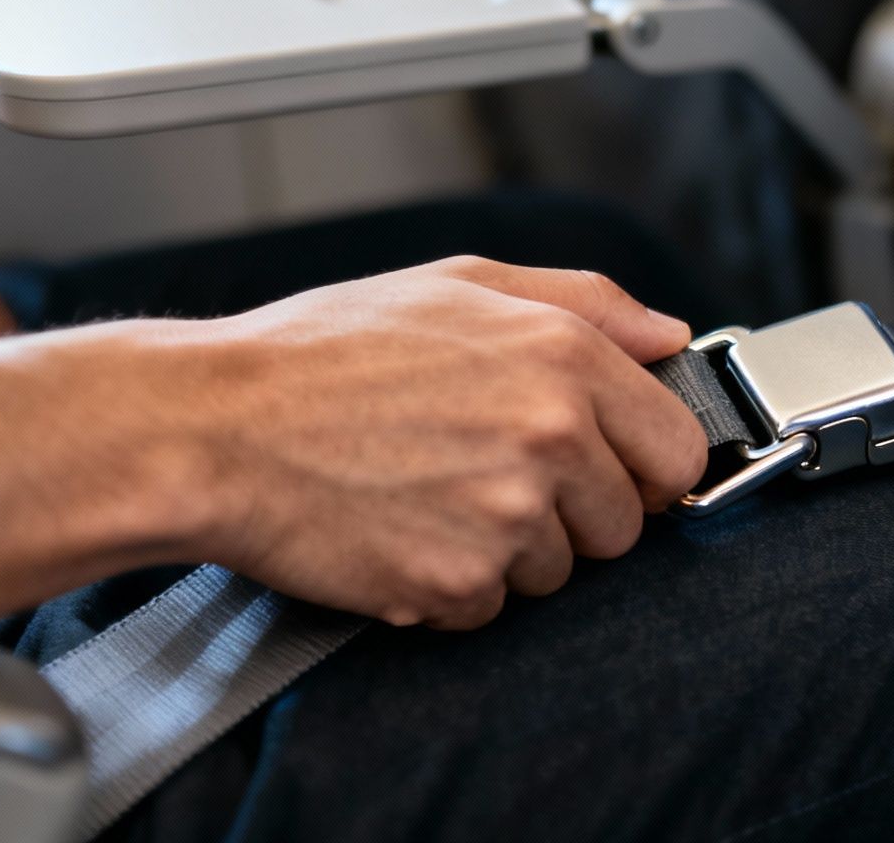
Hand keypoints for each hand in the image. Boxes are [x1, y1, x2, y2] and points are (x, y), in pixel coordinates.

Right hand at [170, 257, 707, 630]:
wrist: (215, 428)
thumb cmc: (326, 350)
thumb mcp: (458, 284)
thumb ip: (586, 304)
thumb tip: (672, 340)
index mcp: (564, 354)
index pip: (678, 451)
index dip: (641, 466)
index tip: (602, 467)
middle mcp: (550, 434)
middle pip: (624, 525)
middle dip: (571, 513)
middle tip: (486, 475)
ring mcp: (507, 515)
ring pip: (559, 572)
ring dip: (508, 552)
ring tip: (429, 494)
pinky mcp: (457, 582)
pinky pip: (491, 609)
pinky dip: (451, 587)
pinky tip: (401, 532)